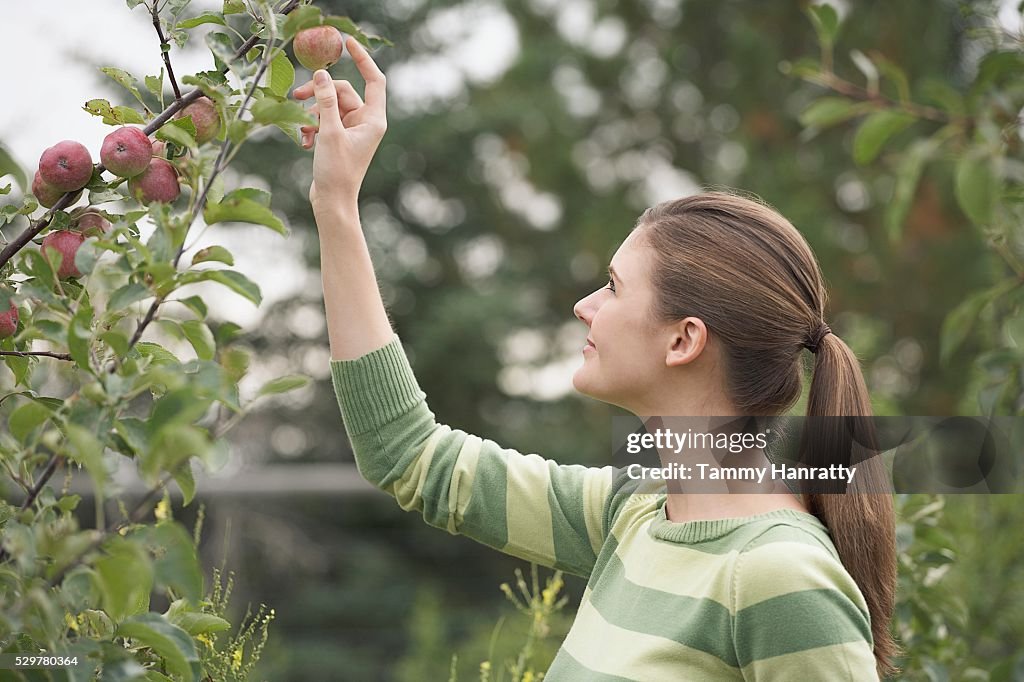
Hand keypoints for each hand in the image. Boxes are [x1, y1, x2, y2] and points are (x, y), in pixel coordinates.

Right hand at [292, 36, 386, 210]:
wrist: (332, 201)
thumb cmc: (337, 172)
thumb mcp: (329, 133)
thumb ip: (325, 102)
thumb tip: (321, 75)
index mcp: (373, 119)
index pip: (374, 79)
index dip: (363, 59)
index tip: (347, 43)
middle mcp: (366, 122)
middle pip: (342, 91)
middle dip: (319, 94)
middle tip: (296, 96)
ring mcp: (352, 129)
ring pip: (329, 106)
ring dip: (312, 114)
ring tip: (303, 132)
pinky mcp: (339, 137)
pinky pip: (324, 120)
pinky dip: (312, 127)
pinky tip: (304, 142)